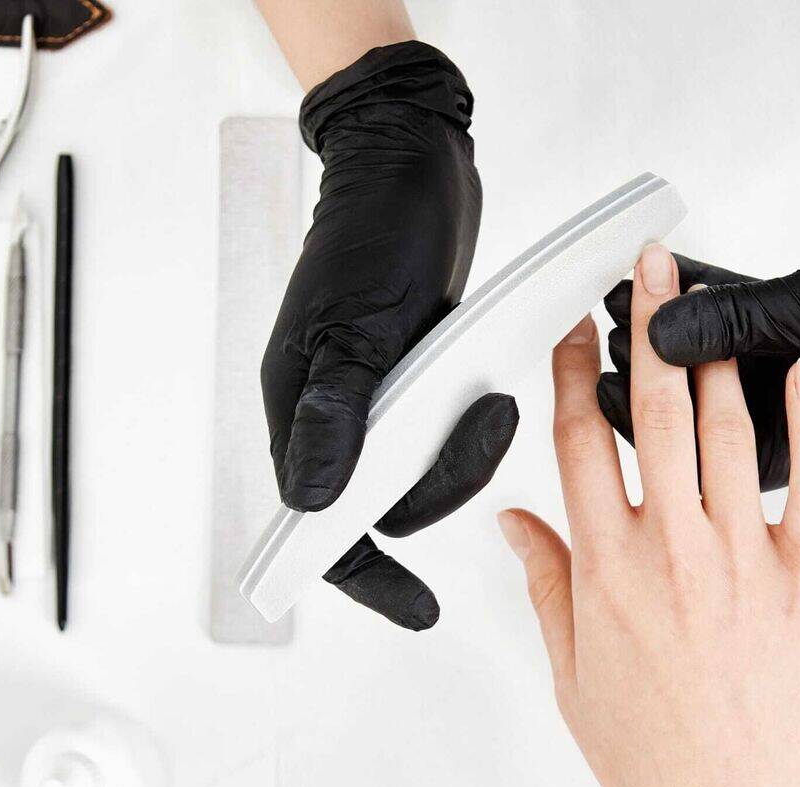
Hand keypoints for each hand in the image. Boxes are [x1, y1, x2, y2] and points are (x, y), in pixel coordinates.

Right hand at [261, 41, 517, 628]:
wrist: (410, 163)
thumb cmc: (373, 228)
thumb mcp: (354, 324)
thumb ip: (336, 414)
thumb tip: (313, 499)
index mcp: (302, 411)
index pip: (320, 526)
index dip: (367, 579)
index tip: (419, 610)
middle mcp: (334, 415)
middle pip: (390, 504)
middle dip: (447, 482)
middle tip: (488, 425)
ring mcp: (376, 401)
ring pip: (428, 472)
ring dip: (471, 449)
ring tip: (497, 397)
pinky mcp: (417, 381)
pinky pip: (446, 433)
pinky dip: (475, 425)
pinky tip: (495, 394)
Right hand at [499, 247, 799, 786]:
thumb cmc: (653, 759)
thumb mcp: (571, 675)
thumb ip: (547, 584)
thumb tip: (515, 520)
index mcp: (605, 569)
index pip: (576, 444)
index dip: (570, 373)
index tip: (571, 328)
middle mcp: (670, 549)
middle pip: (653, 412)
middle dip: (648, 326)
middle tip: (648, 266)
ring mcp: (740, 559)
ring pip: (727, 433)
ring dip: (716, 359)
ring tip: (710, 303)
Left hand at [598, 67, 799, 488]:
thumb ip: (738, 324)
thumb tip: (657, 337)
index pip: (733, 456)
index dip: (665, 429)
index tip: (604, 395)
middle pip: (724, 410)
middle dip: (663, 377)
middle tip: (601, 349)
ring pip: (736, 359)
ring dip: (683, 329)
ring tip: (626, 301)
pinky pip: (754, 317)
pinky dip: (715, 295)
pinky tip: (672, 274)